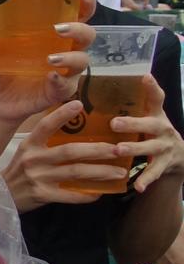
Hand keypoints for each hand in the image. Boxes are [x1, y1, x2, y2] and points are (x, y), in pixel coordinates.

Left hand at [0, 19, 94, 125]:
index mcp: (52, 35)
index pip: (76, 15)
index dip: (84, 5)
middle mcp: (65, 50)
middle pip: (87, 35)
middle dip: (79, 29)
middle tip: (58, 28)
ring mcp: (65, 72)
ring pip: (82, 61)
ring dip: (70, 57)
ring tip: (50, 58)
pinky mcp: (58, 92)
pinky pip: (68, 86)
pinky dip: (61, 81)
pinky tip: (51, 76)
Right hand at [0, 100, 123, 208]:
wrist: (1, 196)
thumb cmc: (19, 172)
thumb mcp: (27, 153)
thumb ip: (47, 144)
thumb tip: (80, 133)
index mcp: (30, 145)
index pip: (45, 126)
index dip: (61, 115)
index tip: (79, 104)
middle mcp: (33, 159)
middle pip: (70, 151)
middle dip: (97, 150)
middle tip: (118, 149)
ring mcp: (38, 178)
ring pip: (75, 172)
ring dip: (101, 172)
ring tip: (119, 172)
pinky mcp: (42, 195)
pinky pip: (70, 195)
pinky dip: (88, 195)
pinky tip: (101, 192)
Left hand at [113, 73, 183, 193]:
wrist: (179, 158)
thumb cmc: (150, 133)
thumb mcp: (145, 118)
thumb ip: (128, 109)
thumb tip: (89, 96)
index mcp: (156, 115)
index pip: (157, 98)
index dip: (152, 87)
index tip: (145, 77)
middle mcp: (163, 128)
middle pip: (151, 124)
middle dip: (134, 123)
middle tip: (114, 123)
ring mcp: (166, 147)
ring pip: (151, 148)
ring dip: (135, 149)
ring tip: (119, 150)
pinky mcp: (165, 164)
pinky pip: (154, 172)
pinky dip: (146, 179)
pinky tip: (137, 186)